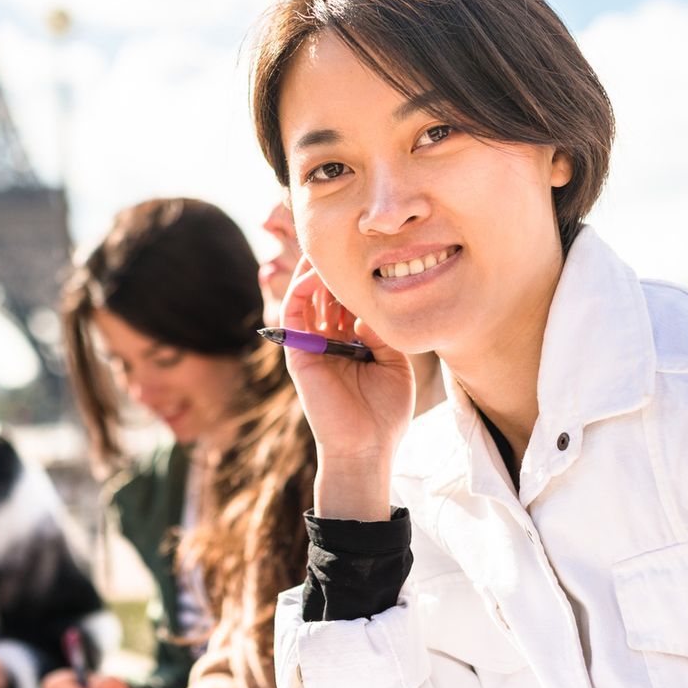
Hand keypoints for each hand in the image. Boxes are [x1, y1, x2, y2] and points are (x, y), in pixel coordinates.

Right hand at [281, 255, 414, 519]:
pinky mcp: (298, 353)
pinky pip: (293, 311)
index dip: (357, 277)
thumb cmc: (385, 412)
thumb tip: (372, 300)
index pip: (348, 300)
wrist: (368, 447)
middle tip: (350, 240)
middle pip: (327, 294)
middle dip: (337, 268)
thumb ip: (381, 330)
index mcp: (352, 343)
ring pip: (307, 296)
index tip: (374, 252)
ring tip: (332, 247)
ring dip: (317, 271)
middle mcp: (330, 341)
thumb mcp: (394, 362)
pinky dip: (301, 287)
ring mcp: (312, 346)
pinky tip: (317, 271)